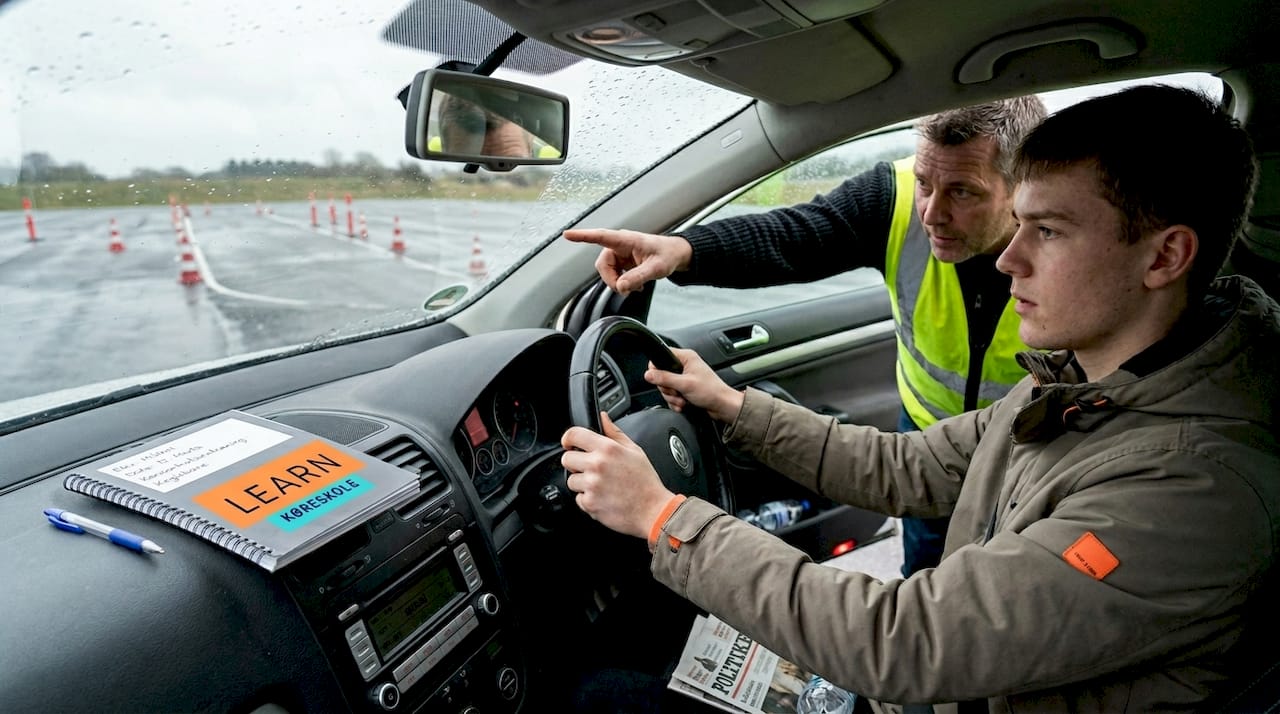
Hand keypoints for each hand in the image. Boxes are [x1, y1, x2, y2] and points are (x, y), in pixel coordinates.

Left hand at [561, 412, 674, 538]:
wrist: (653, 510)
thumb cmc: (645, 481)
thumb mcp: (634, 450)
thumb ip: (614, 432)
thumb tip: (603, 417)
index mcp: (608, 448)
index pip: (574, 434)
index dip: (568, 438)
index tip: (569, 443)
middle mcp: (597, 465)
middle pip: (567, 459)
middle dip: (575, 463)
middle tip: (590, 469)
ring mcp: (592, 485)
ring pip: (571, 481)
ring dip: (582, 484)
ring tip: (601, 486)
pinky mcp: (590, 503)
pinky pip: (578, 499)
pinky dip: (588, 500)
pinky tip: (603, 498)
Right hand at [562, 228, 692, 294]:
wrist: (675, 255)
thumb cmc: (667, 255)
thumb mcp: (656, 268)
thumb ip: (638, 277)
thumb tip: (621, 287)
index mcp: (626, 240)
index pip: (601, 236)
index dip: (583, 236)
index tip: (567, 235)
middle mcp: (619, 245)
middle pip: (602, 265)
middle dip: (612, 280)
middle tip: (627, 289)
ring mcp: (619, 254)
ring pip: (607, 272)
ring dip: (618, 283)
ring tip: (636, 286)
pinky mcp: (621, 262)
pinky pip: (614, 276)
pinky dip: (622, 283)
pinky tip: (635, 285)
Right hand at [646, 348, 744, 423]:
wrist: (722, 406)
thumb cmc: (711, 392)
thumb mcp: (684, 384)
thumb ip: (665, 378)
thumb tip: (648, 374)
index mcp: (686, 357)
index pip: (662, 355)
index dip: (657, 368)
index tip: (661, 379)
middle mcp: (685, 365)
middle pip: (662, 375)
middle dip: (667, 388)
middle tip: (677, 392)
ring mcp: (684, 377)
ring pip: (666, 387)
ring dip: (672, 397)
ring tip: (682, 400)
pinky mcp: (685, 388)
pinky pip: (672, 395)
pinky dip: (675, 402)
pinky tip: (683, 404)